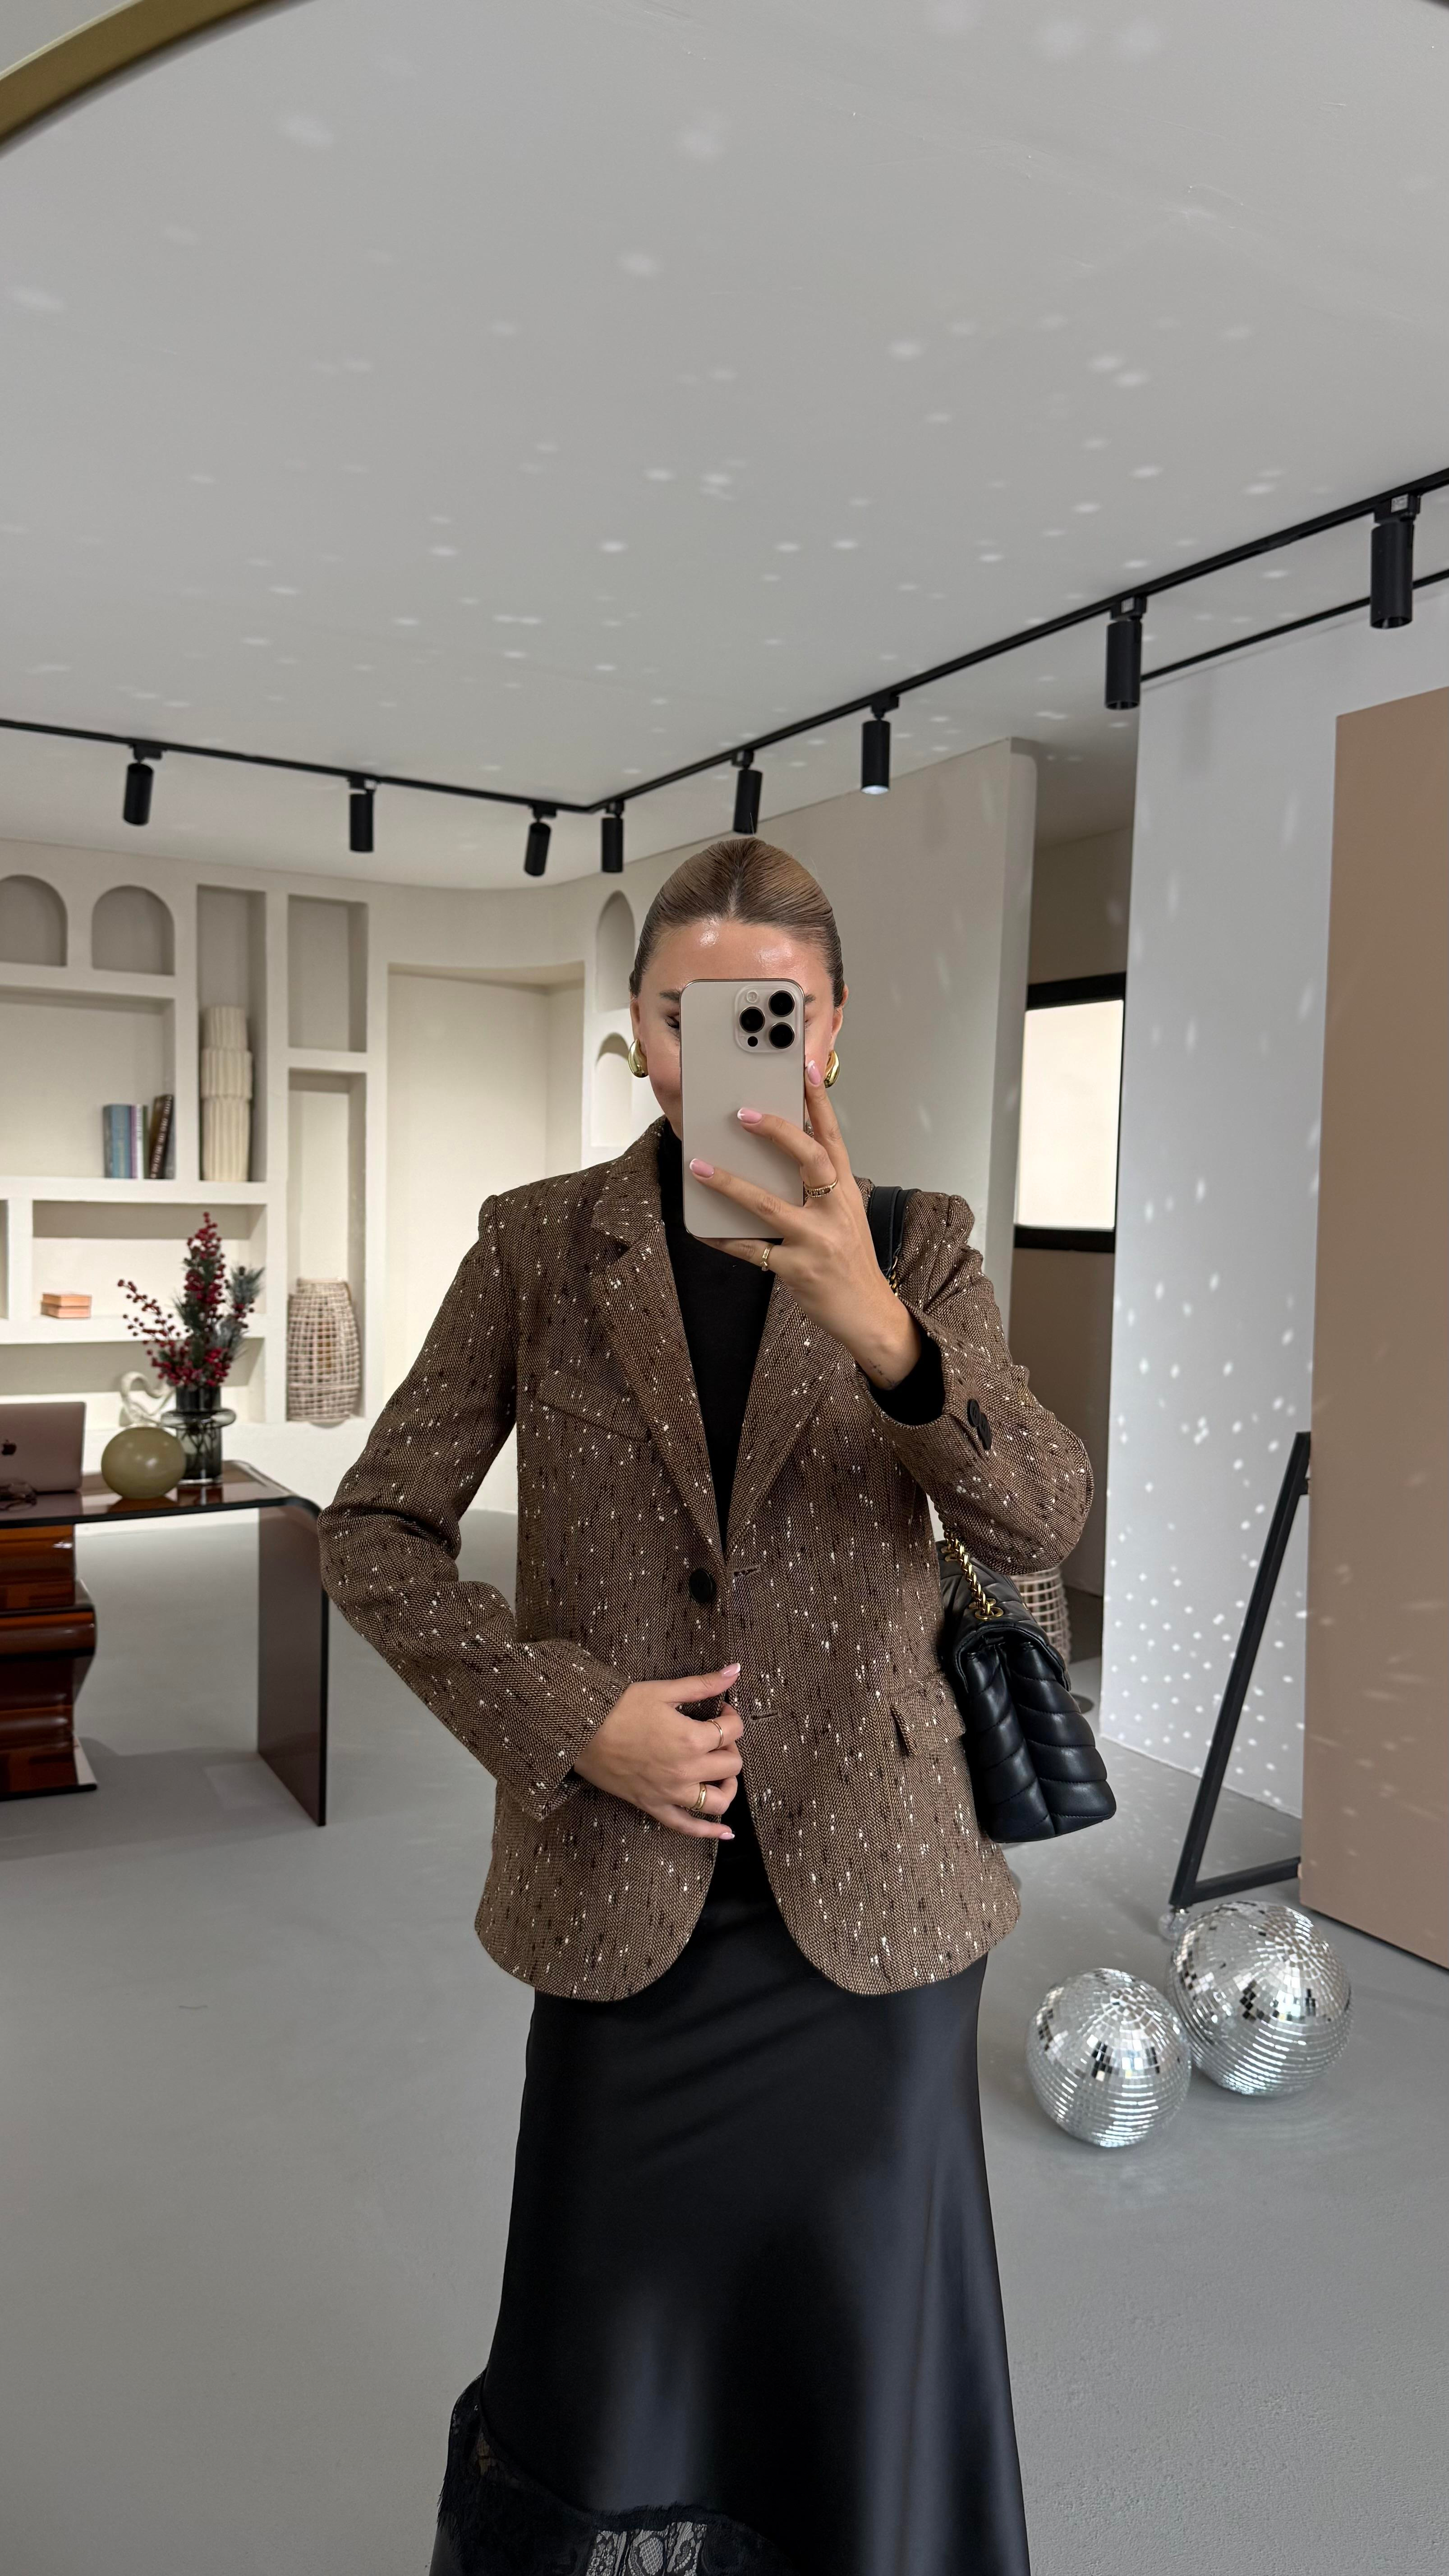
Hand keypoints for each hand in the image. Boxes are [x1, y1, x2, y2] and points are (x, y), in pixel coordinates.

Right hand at [573, 1663, 743, 1839]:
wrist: (582, 1731)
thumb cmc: (620, 1707)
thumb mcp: (664, 1691)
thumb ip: (703, 1684)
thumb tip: (735, 1670)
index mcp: (692, 1739)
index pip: (732, 1732)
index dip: (732, 1718)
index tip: (721, 1712)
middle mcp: (687, 1771)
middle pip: (731, 1766)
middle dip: (730, 1748)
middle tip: (715, 1737)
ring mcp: (671, 1793)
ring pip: (718, 1802)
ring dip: (727, 1788)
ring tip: (720, 1775)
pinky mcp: (653, 1806)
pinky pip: (687, 1827)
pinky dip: (708, 1832)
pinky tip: (725, 1832)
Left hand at [687, 1059, 923, 1387]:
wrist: (869, 1314)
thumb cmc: (850, 1260)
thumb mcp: (844, 1215)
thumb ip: (818, 1186)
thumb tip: (775, 1156)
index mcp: (845, 1191)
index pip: (833, 1137)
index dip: (820, 1102)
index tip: (805, 1068)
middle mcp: (835, 1211)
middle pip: (811, 1159)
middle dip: (778, 1132)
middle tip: (743, 1113)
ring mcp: (817, 1241)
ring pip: (770, 1205)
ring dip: (732, 1184)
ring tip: (701, 1167)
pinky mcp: (798, 1270)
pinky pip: (752, 1251)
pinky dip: (724, 1239)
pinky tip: (702, 1229)